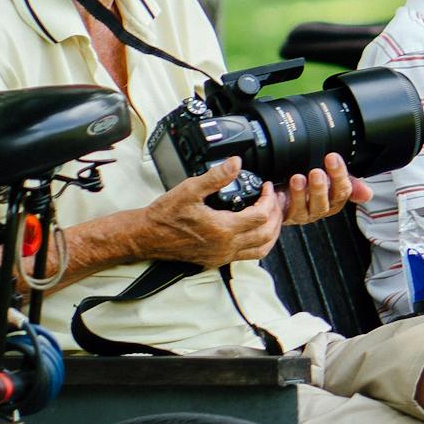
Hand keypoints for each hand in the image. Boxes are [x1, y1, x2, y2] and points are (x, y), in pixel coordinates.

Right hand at [142, 161, 284, 267]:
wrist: (147, 236)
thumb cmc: (165, 216)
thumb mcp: (189, 190)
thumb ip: (215, 176)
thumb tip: (235, 163)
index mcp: (222, 229)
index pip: (261, 216)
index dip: (268, 199)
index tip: (266, 187)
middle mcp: (225, 247)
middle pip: (266, 234)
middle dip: (276, 215)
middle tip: (274, 199)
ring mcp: (222, 256)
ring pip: (261, 249)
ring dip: (272, 232)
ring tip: (273, 215)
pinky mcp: (217, 260)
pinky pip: (248, 256)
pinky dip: (259, 243)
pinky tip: (255, 229)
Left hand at [279, 150, 368, 224]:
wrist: (288, 188)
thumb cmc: (312, 182)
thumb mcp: (333, 178)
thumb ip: (350, 183)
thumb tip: (368, 193)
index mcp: (335, 199)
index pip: (342, 191)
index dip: (339, 176)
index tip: (332, 158)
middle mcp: (319, 208)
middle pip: (324, 203)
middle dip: (320, 188)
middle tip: (316, 172)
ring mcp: (302, 213)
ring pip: (304, 208)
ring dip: (300, 193)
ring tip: (297, 178)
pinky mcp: (284, 215)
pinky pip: (283, 211)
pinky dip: (281, 199)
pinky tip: (280, 188)